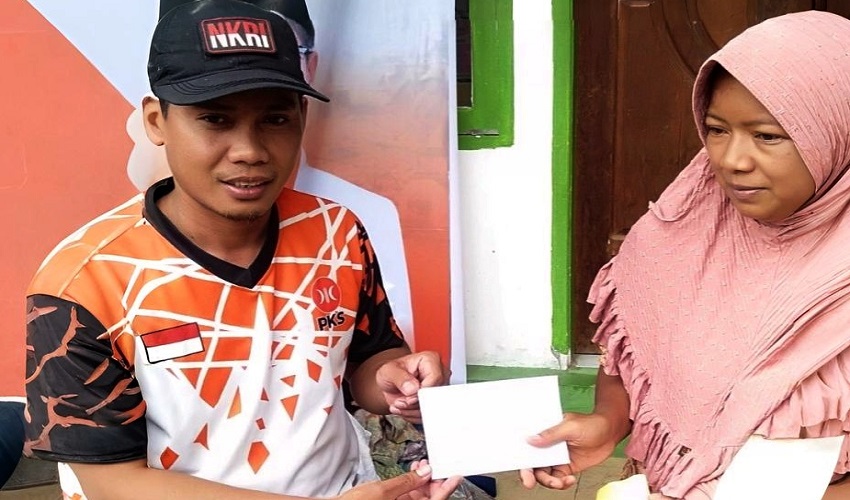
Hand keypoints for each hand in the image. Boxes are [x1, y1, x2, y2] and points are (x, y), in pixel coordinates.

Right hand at [337, 461, 461, 499]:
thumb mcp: (383, 490)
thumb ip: (407, 482)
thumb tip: (426, 472)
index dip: (446, 488)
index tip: (455, 476)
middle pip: (428, 498)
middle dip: (433, 481)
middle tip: (435, 465)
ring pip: (418, 496)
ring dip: (421, 480)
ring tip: (421, 465)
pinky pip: (407, 496)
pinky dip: (411, 483)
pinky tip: (411, 472)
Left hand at [375, 351, 448, 422]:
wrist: (390, 385)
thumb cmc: (391, 373)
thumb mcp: (389, 371)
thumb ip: (400, 378)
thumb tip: (413, 388)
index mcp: (431, 360)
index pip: (435, 378)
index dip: (420, 391)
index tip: (407, 396)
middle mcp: (439, 374)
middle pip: (434, 396)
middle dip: (413, 404)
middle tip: (399, 401)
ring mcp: (438, 389)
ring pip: (431, 408)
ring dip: (411, 411)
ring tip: (399, 403)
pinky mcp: (435, 402)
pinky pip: (427, 415)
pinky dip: (413, 415)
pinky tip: (405, 408)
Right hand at [519, 412, 619, 489]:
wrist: (611, 433)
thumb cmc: (591, 423)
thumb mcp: (570, 426)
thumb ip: (551, 434)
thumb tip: (531, 440)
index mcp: (545, 432)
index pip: (528, 445)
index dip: (521, 458)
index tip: (522, 469)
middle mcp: (548, 446)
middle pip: (533, 463)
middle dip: (530, 475)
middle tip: (529, 483)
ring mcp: (557, 458)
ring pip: (544, 474)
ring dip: (549, 482)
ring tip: (560, 482)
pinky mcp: (567, 467)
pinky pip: (558, 479)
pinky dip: (561, 483)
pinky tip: (569, 480)